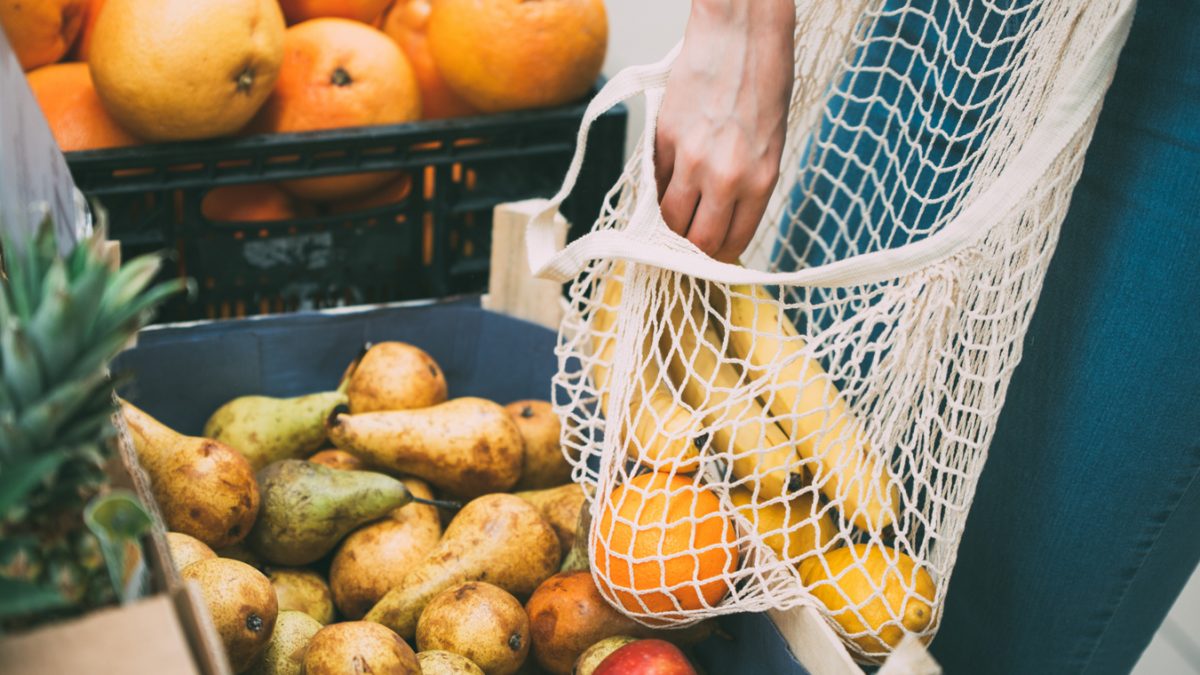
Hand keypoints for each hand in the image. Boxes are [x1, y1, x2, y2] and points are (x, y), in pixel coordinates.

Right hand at [654, 0, 793, 262]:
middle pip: (696, 239)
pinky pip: (655, 180)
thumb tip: (721, 217)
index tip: (710, 256)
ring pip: (669, 217)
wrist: (741, 31)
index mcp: (760, 179)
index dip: (716, 256)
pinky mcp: (664, 138)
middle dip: (690, 248)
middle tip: (686, 245)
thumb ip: (747, 184)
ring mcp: (691, 158)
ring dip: (668, 224)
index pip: (731, 242)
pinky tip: (666, 181)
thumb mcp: (770, 142)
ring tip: (672, 217)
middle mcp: (725, 176)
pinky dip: (657, 188)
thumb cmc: (763, 80)